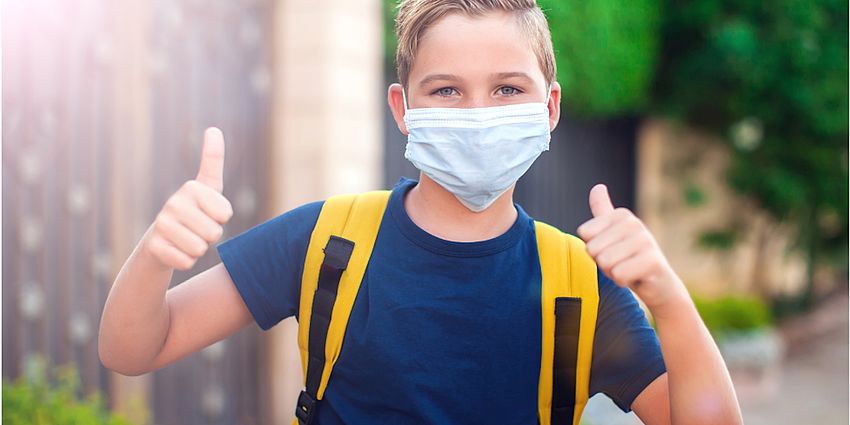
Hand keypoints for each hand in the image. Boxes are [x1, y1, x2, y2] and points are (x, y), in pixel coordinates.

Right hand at [145, 128, 233, 270]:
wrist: (161, 243)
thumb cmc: (193, 214)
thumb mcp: (208, 189)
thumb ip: (213, 161)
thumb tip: (214, 129)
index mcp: (192, 187)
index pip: (225, 213)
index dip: (222, 218)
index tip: (209, 210)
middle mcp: (174, 202)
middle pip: (214, 232)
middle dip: (210, 237)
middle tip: (196, 230)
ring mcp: (162, 223)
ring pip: (200, 248)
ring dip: (198, 249)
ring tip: (186, 239)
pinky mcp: (154, 246)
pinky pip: (186, 261)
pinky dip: (185, 261)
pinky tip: (175, 251)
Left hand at [576, 184, 686, 311]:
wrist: (658, 284)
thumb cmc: (629, 258)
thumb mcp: (612, 233)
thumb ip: (603, 210)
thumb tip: (598, 187)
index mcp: (621, 214)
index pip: (584, 234)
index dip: (594, 248)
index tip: (612, 250)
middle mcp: (634, 223)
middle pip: (592, 249)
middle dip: (602, 263)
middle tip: (621, 263)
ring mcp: (646, 240)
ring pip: (604, 263)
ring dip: (613, 273)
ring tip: (628, 269)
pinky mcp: (653, 261)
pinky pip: (618, 274)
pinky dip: (623, 281)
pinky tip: (636, 278)